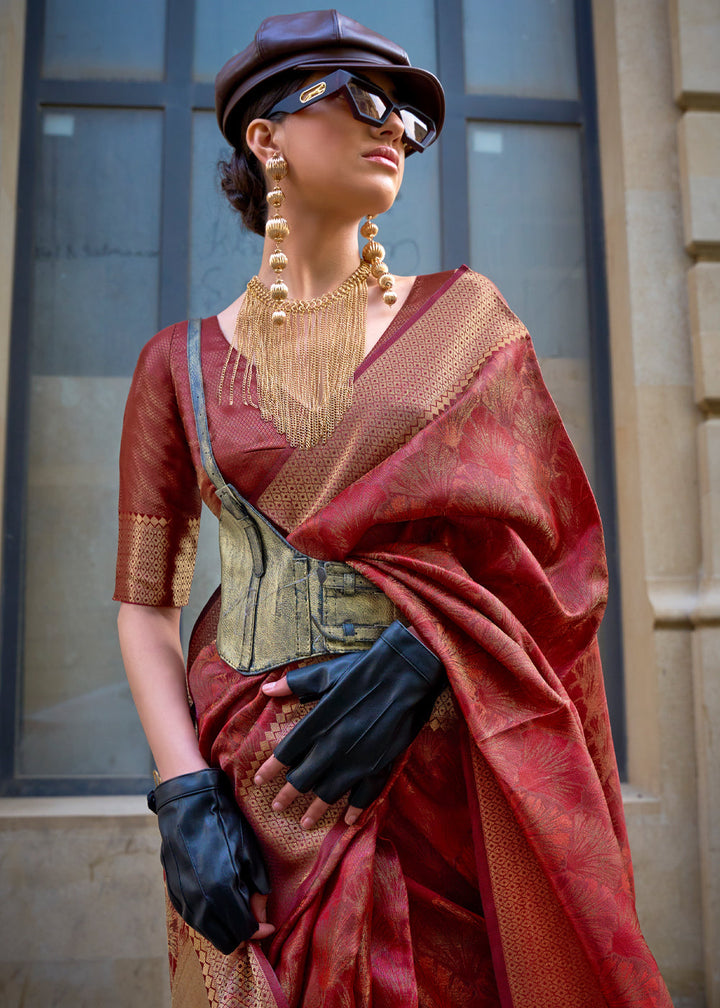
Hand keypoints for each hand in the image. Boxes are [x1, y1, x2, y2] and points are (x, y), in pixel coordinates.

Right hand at [149, 768, 273, 952]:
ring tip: (236, 904)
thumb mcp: (249, 851)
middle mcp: (199, 902)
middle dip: (242, 932)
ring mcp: (183, 899)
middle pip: (225, 940)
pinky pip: (194, 918)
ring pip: (208, 931)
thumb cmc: (223, 822)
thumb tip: (262, 916)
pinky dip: (208, 916)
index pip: (244, 931)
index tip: (268, 923)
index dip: (259, 931)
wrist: (187, 803)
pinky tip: (218, 898)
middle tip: (252, 915)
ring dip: (224, 925)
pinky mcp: (173, 893)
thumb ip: (257, 889)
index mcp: (222, 891)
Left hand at [256, 622, 443, 829]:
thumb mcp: (325, 673)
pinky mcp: (380, 763)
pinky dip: (356, 809)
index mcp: (317, 724)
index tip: (258, 780)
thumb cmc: (364, 670)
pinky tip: (349, 820)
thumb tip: (267, 689)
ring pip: (330, 793)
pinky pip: (365, 794)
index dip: (270, 769)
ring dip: (315, 810)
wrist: (405, 673)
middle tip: (277, 806)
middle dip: (287, 796)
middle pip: (303, 780)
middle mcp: (332, 746)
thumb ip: (295, 684)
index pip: (286, 754)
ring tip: (304, 822)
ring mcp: (357, 759)